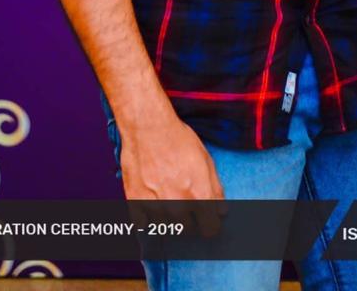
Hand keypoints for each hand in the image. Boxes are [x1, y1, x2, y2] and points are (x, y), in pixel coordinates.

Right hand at [119, 106, 226, 237]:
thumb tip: (221, 211)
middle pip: (188, 230)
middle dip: (189, 217)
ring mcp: (155, 207)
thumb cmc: (177, 139)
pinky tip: (150, 197)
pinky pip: (145, 223)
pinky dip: (147, 215)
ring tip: (165, 193)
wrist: (147, 126)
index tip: (205, 216)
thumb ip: (215, 189)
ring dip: (168, 216)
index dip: (210, 223)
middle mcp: (178, 206)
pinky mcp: (136, 203)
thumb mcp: (206, 159)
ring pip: (167, 228)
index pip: (210, 230)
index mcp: (199, 196)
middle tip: (182, 197)